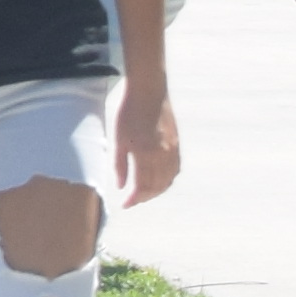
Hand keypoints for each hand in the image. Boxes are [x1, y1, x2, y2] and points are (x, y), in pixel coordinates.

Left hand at [117, 93, 181, 207]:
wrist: (149, 91)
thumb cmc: (128, 113)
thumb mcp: (118, 138)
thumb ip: (120, 165)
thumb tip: (121, 187)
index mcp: (146, 154)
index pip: (142, 186)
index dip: (134, 199)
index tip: (125, 205)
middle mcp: (163, 155)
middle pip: (157, 186)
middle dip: (144, 197)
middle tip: (132, 201)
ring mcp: (173, 150)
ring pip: (168, 180)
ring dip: (157, 191)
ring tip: (144, 194)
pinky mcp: (177, 144)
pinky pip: (175, 169)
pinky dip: (167, 179)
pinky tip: (158, 180)